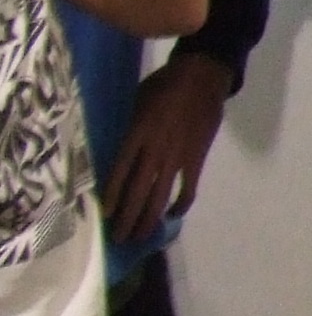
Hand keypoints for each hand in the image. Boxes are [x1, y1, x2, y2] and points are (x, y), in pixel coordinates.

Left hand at [104, 52, 231, 245]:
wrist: (203, 76)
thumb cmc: (165, 85)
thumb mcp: (138, 102)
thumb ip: (133, 130)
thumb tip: (127, 153)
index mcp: (138, 133)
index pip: (120, 171)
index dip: (112, 196)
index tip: (104, 216)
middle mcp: (156, 150)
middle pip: (138, 191)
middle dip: (127, 218)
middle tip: (119, 239)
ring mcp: (178, 157)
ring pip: (160, 195)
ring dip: (149, 218)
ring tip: (141, 236)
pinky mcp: (196, 158)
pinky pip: (188, 187)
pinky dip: (180, 204)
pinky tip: (172, 215)